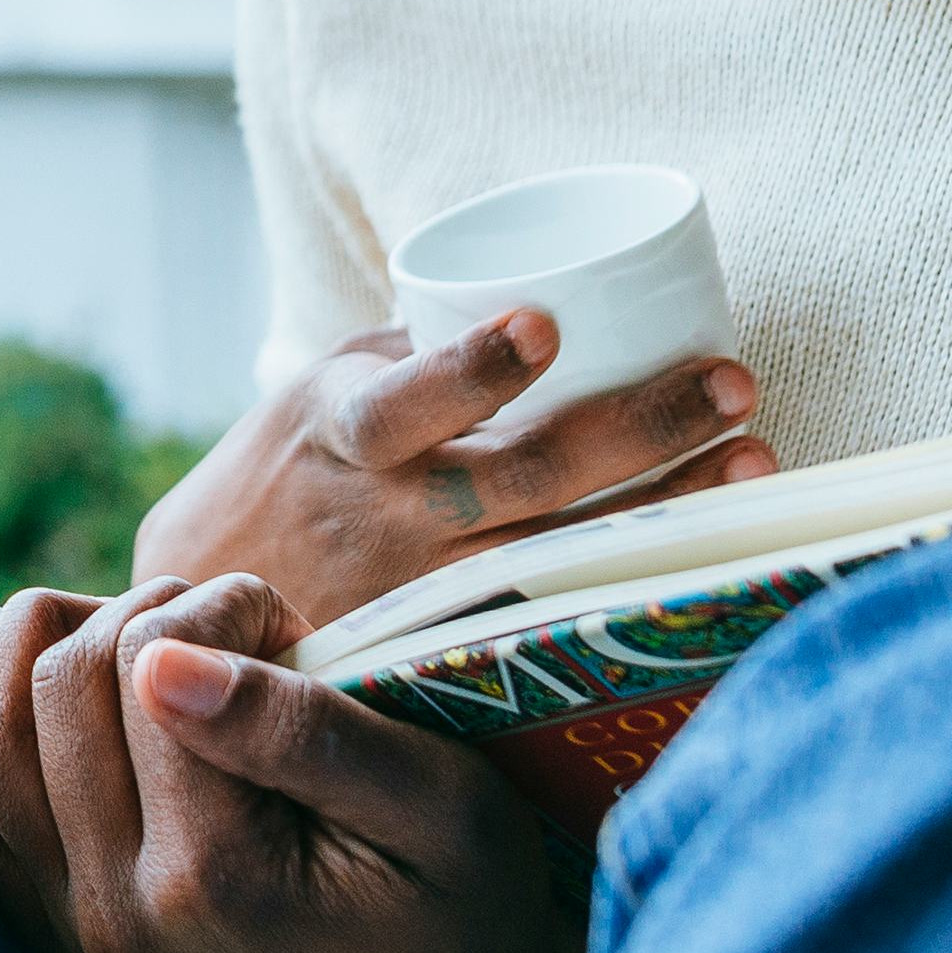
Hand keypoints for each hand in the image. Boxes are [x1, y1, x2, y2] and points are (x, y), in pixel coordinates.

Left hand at [0, 570, 580, 952]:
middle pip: (53, 684)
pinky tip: (65, 693)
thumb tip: (161, 659)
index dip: (221, 604)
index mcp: (216, 881)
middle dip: (141, 613)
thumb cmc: (463, 903)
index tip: (290, 624)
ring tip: (146, 645)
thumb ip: (300, 727)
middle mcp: (115, 917)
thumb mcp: (440, 803)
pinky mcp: (44, 937)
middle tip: (230, 630)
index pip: (146, 666)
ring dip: (46, 647)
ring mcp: (65, 935)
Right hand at [133, 317, 771, 634]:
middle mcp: (384, 521)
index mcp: (342, 433)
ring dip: (665, 508)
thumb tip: (554, 298)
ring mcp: (423, 598)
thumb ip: (419, 358)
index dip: (471, 369)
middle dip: (637, 432)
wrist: (199, 606)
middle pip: (521, 481)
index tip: (544, 325)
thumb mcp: (328, 395)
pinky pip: (556, 616)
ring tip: (753, 459)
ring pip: (559, 555)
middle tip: (732, 384)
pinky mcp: (448, 654)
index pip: (403, 404)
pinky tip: (713, 562)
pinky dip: (636, 588)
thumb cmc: (293, 471)